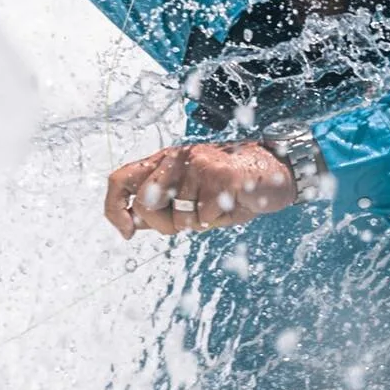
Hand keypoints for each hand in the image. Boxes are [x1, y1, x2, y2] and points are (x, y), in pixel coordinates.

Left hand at [104, 141, 296, 238]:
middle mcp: (176, 156)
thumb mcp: (191, 193)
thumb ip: (161, 203)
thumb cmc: (231, 186)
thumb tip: (129, 221)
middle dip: (165, 223)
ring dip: (201, 222)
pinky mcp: (219, 175)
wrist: (275, 171)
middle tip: (193, 217)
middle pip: (146, 204)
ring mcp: (198, 164)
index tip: (126, 233)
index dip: (114, 209)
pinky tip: (232, 203)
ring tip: (219, 204)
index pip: (120, 179)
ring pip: (180, 217)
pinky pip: (205, 217)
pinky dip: (219, 219)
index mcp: (164, 160)